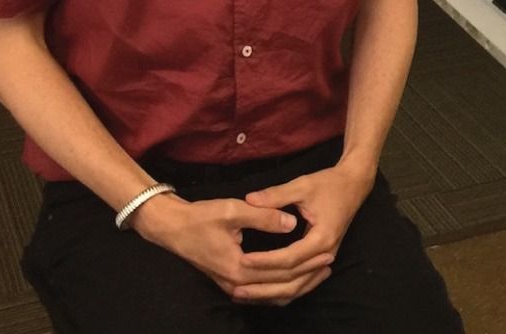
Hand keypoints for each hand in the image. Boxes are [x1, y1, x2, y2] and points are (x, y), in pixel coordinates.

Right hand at [131, 193, 333, 303]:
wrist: (173, 228)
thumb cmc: (201, 217)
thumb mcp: (233, 210)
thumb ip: (264, 215)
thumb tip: (292, 223)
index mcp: (239, 267)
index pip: (282, 270)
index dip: (307, 261)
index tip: (328, 251)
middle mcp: (236, 283)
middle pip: (280, 286)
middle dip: (307, 275)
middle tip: (331, 262)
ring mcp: (232, 286)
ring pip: (272, 294)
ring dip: (297, 284)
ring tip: (320, 272)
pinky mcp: (231, 282)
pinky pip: (262, 292)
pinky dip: (281, 288)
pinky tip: (295, 278)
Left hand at [234, 159, 375, 303]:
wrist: (353, 184)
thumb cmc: (328, 183)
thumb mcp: (302, 185)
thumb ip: (276, 195)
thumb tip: (249, 200)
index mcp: (322, 238)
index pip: (289, 258)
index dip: (266, 261)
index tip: (244, 259)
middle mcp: (325, 254)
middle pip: (293, 280)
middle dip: (264, 285)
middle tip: (237, 287)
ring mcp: (325, 259)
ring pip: (298, 287)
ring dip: (272, 292)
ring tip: (246, 294)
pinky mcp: (322, 259)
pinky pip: (303, 282)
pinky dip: (285, 290)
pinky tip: (266, 292)